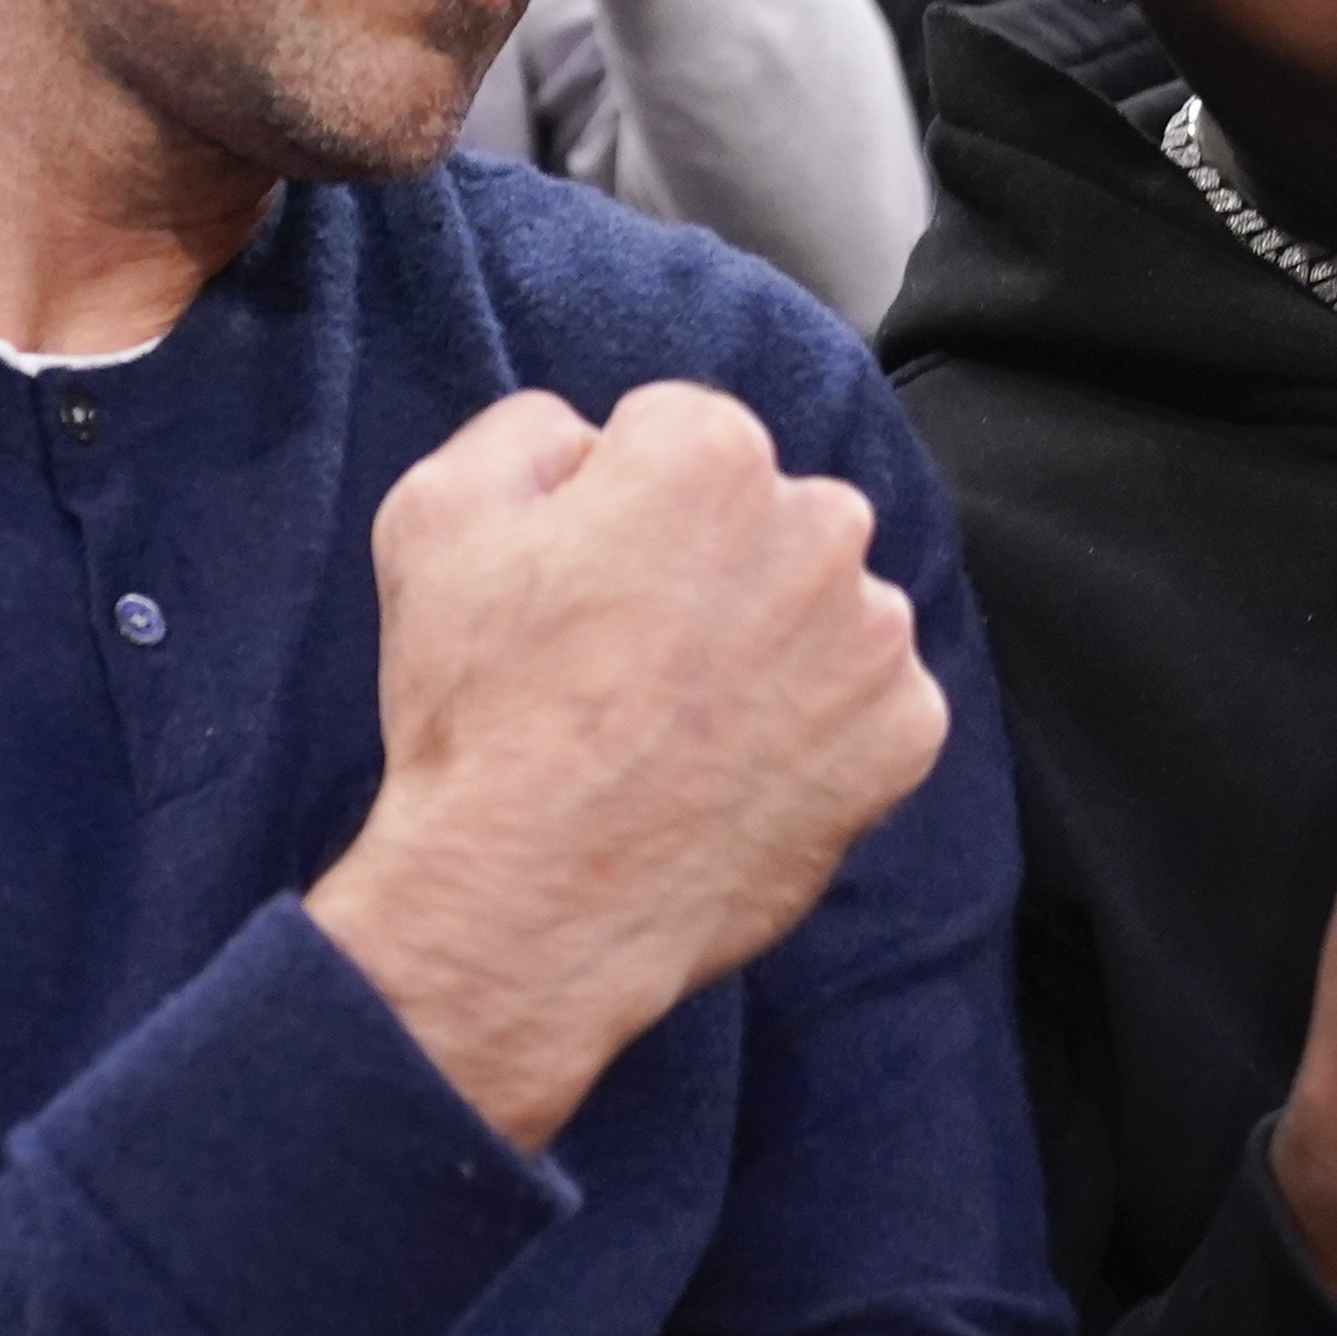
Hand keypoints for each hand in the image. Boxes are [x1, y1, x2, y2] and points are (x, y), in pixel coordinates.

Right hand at [306, 382, 949, 1152]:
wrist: (531, 902)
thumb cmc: (479, 715)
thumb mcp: (432, 516)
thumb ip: (525, 433)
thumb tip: (590, 440)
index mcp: (710, 453)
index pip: (676, 437)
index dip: (615, 508)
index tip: (583, 581)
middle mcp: (819, 526)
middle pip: (764, 517)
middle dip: (709, 566)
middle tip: (629, 659)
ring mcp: (874, 637)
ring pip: (824, 609)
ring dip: (771, 645)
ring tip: (679, 725)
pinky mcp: (904, 736)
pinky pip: (869, 706)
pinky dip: (818, 731)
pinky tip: (734, 769)